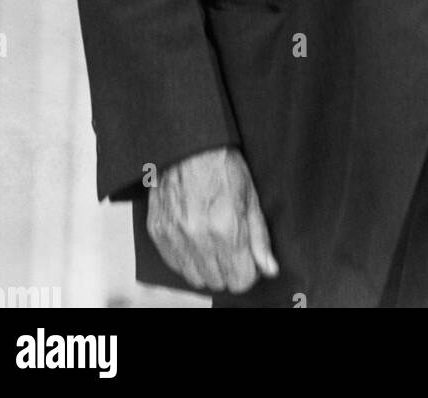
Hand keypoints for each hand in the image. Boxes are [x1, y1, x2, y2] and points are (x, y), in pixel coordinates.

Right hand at [146, 146, 279, 292]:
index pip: (240, 280)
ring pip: (195, 278)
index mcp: (226, 228)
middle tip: (232, 248)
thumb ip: (259, 237)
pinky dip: (187, 258)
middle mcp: (198, 237)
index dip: (248, 272)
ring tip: (213, 243)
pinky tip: (195, 239)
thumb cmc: (223, 166)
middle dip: (229, 269)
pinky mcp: (157, 231)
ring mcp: (174, 236)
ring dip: (207, 267)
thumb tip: (269, 269)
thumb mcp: (251, 197)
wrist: (189, 144)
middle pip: (218, 282)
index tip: (249, 260)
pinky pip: (175, 264)